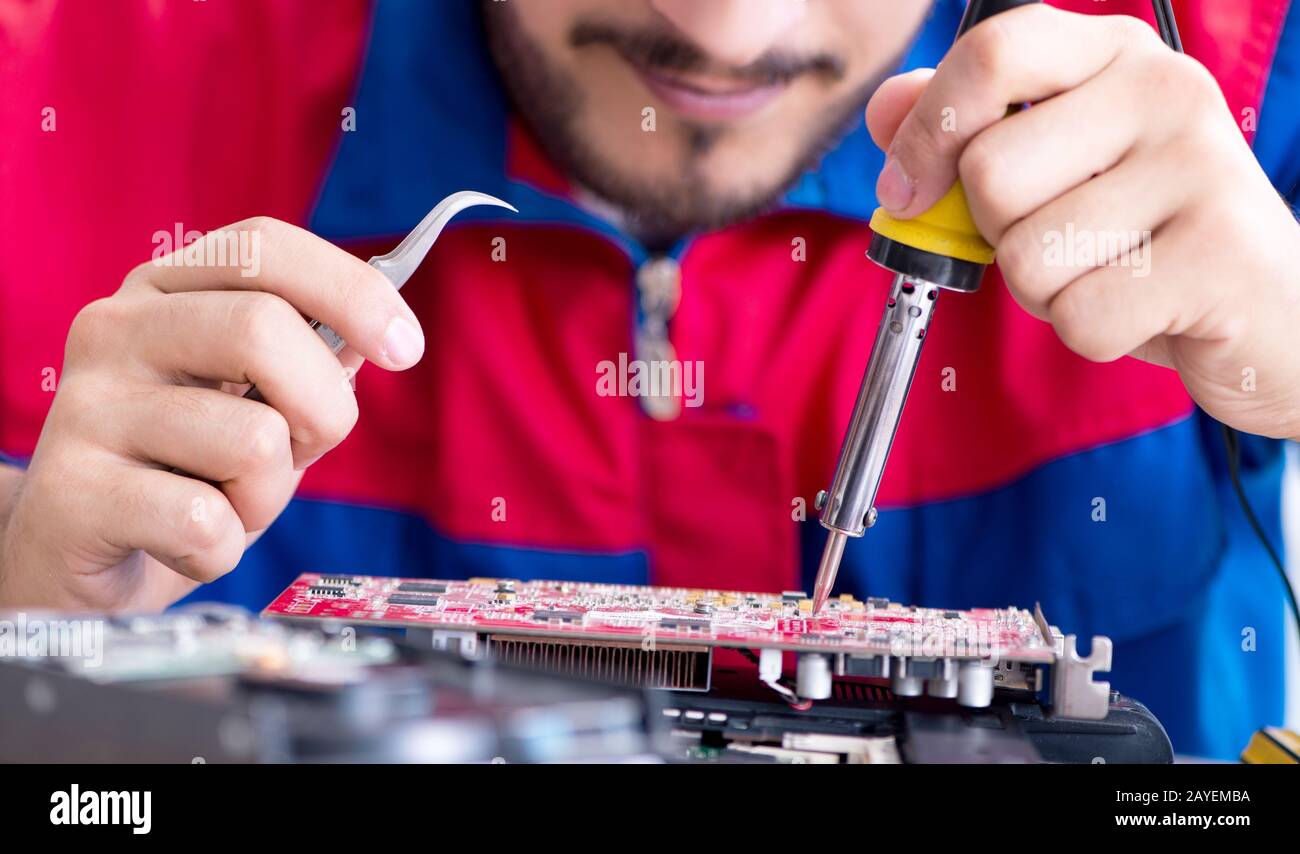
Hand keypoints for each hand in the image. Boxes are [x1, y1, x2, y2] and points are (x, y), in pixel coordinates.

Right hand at [0, 218, 425, 609]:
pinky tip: (178, 546)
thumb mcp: (258, 408)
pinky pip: (204, 521)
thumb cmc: (185, 474)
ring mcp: (84, 406)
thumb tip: (383, 333)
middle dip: (323, 408)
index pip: (263, 246)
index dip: (351, 289)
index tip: (407, 347)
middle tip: (302, 450)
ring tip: (219, 504)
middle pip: (262, 328)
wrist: (77, 561)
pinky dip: (219, 550)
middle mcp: (115, 328)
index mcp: (165, 290)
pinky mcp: (69, 490)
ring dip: (265, 496)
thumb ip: (311, 365)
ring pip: (251, 438)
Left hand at [866, 4, 1299, 439]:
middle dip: (1001, 236)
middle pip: (989, 174)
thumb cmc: (1145, 239)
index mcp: (1117, 57)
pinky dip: (1090, 334)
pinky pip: (1078, 317)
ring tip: (1113, 273)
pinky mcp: (1219, 255)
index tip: (909, 187)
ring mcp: (1202, 168)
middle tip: (1069, 241)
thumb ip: (966, 132)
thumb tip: (885, 110)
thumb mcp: (1054, 173)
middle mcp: (1167, 93)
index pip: (991, 55)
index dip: (929, 129)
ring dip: (1047, 292)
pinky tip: (1144, 310)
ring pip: (1027, 255)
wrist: (1274, 312)